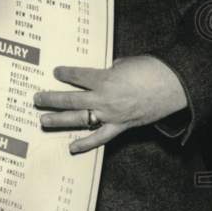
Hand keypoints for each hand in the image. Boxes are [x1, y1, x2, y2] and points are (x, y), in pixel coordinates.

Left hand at [33, 55, 187, 154]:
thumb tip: (103, 74)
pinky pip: (100, 137)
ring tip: (43, 120)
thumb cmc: (151, 69)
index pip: (77, 76)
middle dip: (51, 98)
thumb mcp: (125, 63)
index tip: (55, 71)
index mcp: (104, 79)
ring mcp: (111, 114)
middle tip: (36, 98)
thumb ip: (110, 70)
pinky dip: (85, 144)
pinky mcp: (122, 126)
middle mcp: (103, 98)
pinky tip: (71, 147)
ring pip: (79, 118)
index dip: (65, 73)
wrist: (175, 84)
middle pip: (71, 99)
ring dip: (59, 120)